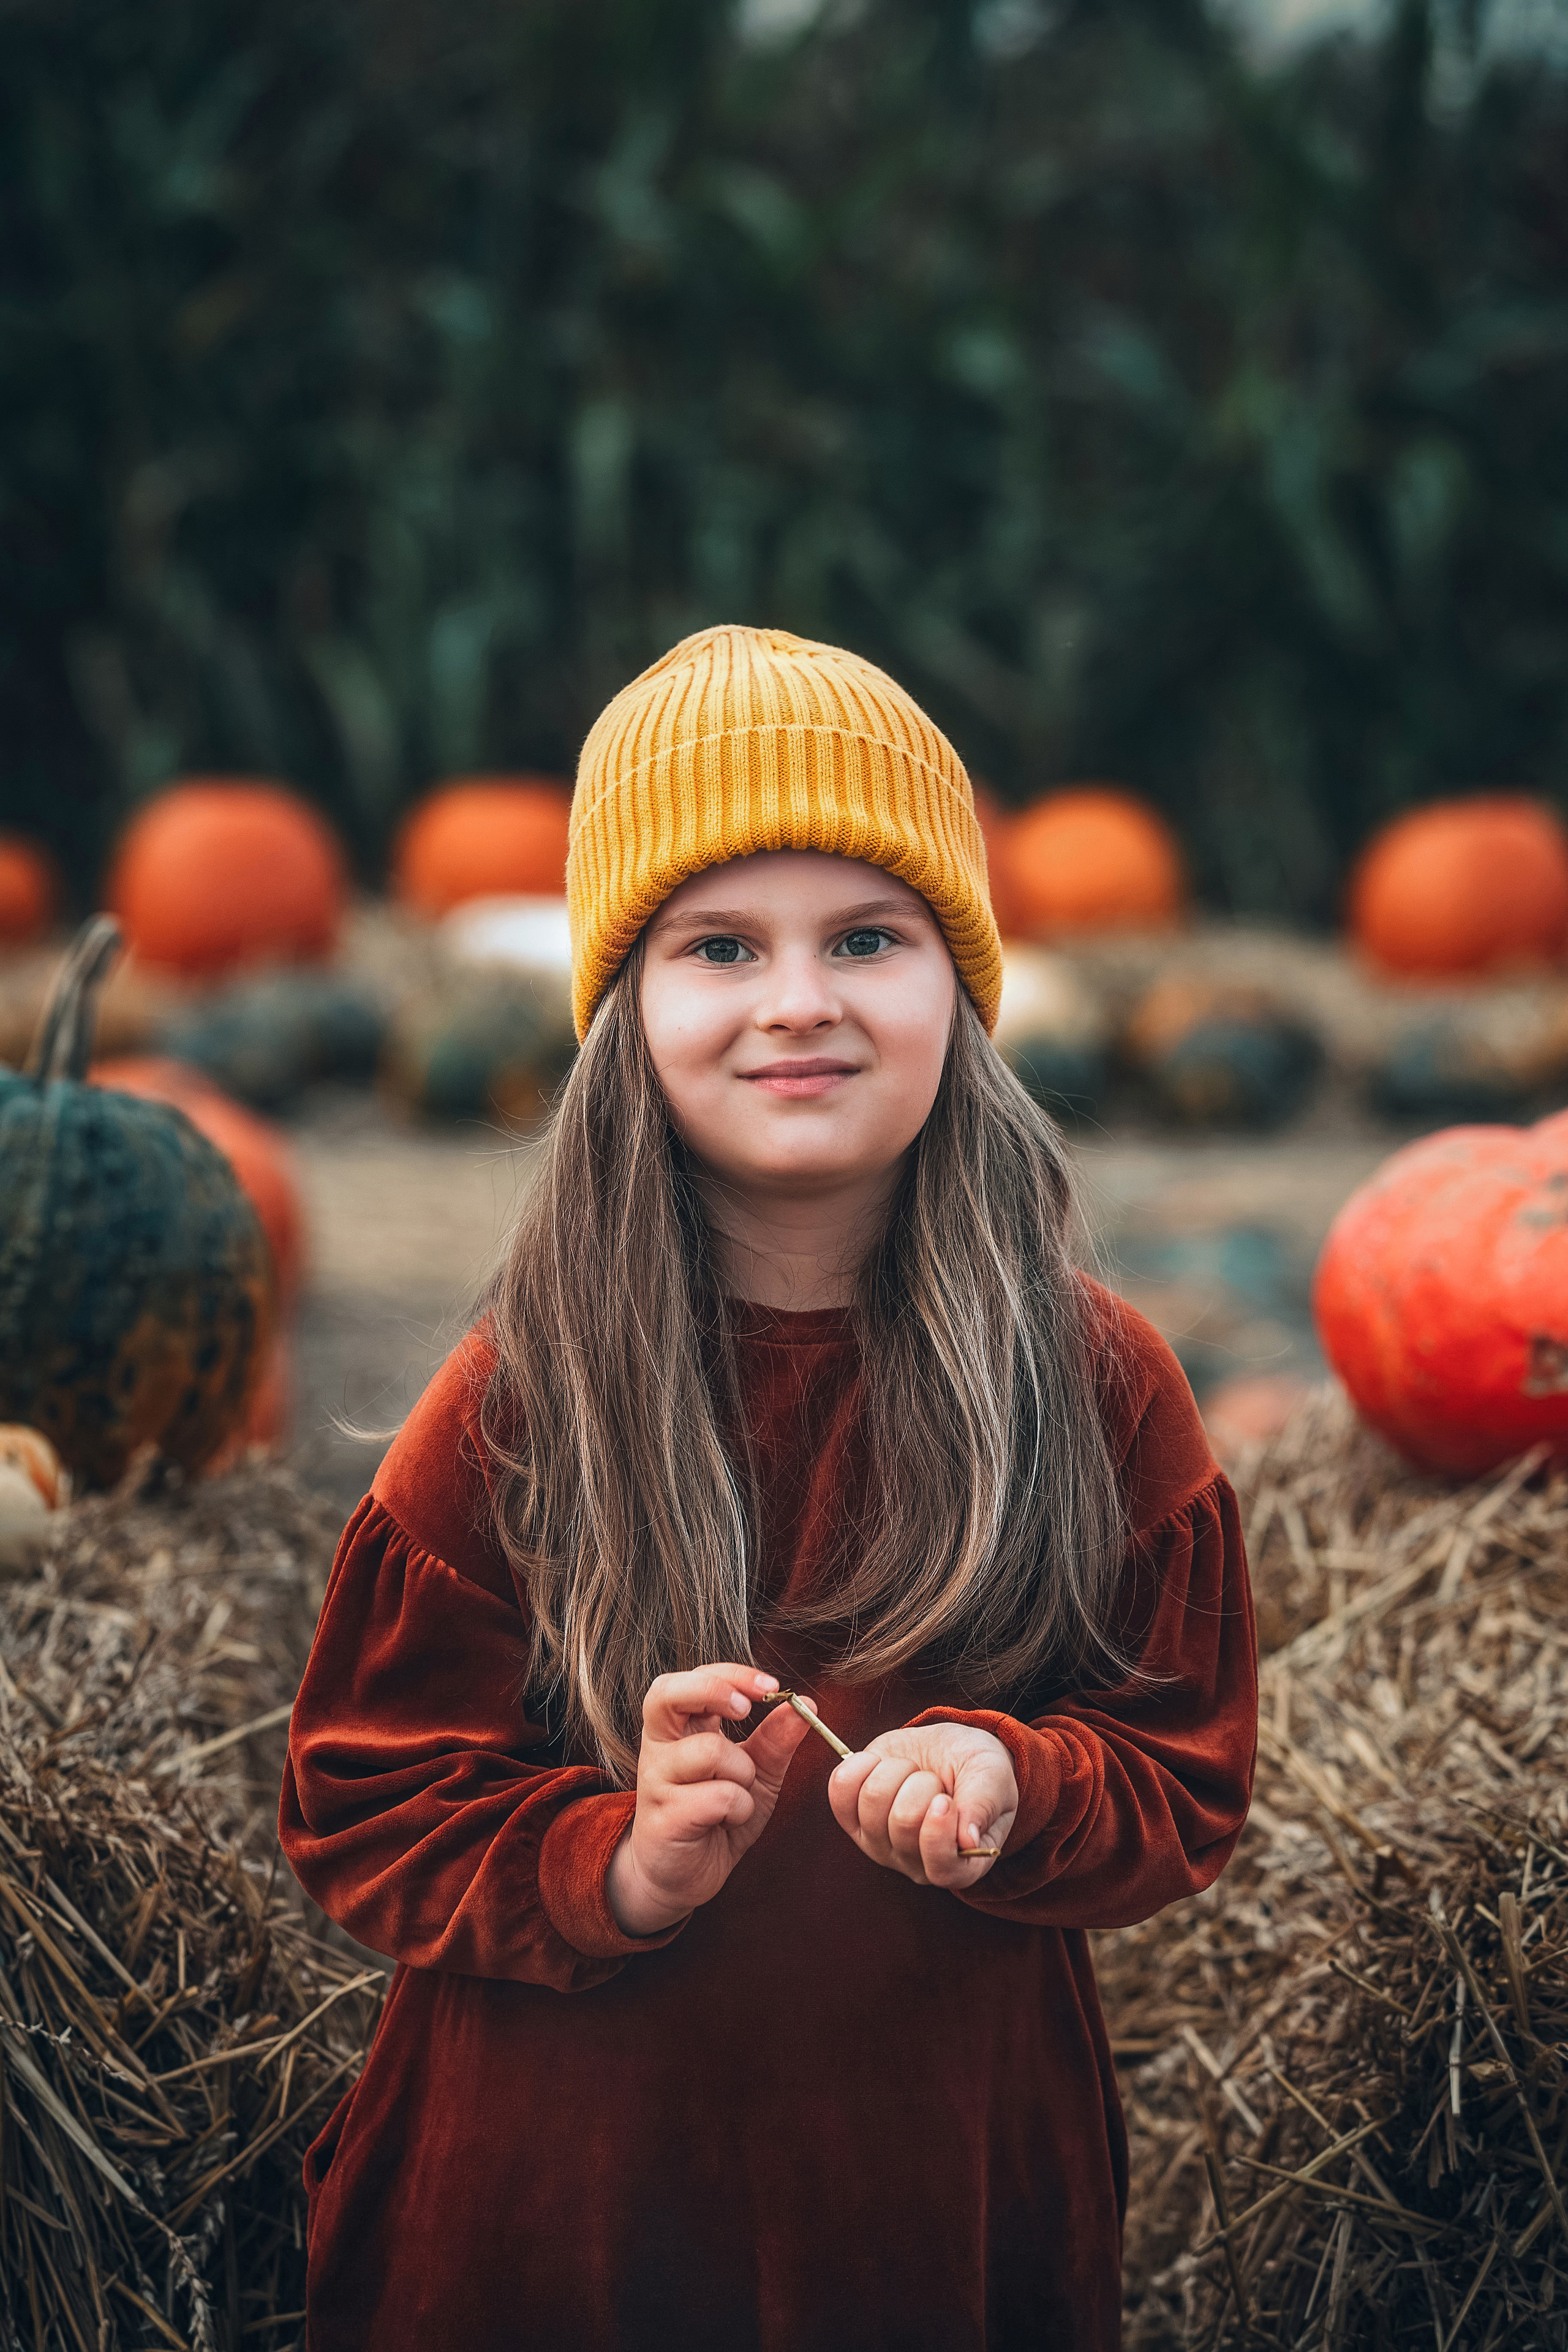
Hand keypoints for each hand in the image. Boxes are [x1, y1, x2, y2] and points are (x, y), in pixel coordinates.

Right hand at [606, 1667, 812, 1935]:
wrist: (681, 1877)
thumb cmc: (715, 1815)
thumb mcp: (755, 1773)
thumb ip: (775, 1740)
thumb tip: (806, 1705)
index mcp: (680, 1727)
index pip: (694, 1678)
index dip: (732, 1674)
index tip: (772, 1686)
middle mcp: (660, 1747)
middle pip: (667, 1693)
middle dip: (714, 1692)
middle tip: (745, 1711)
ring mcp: (656, 1781)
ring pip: (710, 1751)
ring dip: (743, 1772)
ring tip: (740, 1793)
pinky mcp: (664, 1818)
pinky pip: (718, 1797)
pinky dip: (739, 1807)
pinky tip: (729, 1820)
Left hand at [827, 1721, 1017, 1887]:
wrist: (950, 1750)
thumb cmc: (978, 1770)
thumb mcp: (992, 1777)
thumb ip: (982, 1805)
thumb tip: (968, 1840)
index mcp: (961, 1864)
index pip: (941, 1868)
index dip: (937, 1832)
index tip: (945, 1799)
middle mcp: (916, 1863)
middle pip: (902, 1824)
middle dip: (922, 1785)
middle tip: (936, 1780)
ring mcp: (881, 1844)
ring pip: (871, 1803)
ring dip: (896, 1772)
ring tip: (914, 1772)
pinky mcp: (854, 1819)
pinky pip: (840, 1792)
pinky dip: (860, 1766)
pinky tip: (881, 1763)